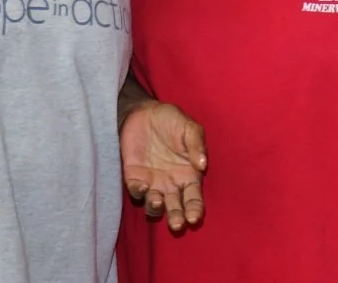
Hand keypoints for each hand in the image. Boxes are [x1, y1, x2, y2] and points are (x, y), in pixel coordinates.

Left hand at [120, 101, 207, 230]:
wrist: (144, 112)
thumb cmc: (171, 120)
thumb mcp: (189, 128)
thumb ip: (197, 145)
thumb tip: (203, 165)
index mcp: (188, 175)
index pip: (194, 198)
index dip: (195, 209)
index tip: (194, 218)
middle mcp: (171, 183)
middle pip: (175, 208)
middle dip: (176, 218)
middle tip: (177, 224)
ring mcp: (152, 182)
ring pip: (154, 205)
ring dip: (155, 208)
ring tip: (158, 201)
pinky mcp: (134, 177)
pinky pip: (136, 191)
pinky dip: (139, 192)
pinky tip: (143, 185)